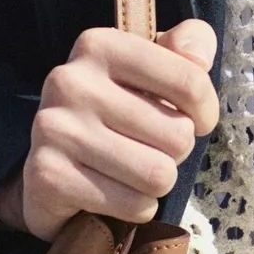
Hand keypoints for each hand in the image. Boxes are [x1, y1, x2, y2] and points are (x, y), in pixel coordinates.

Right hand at [0, 20, 218, 238]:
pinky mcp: (48, 176)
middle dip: (175, 152)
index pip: (190, 82)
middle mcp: (69, 81)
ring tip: (132, 171)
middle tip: (149, 148)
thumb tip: (199, 56)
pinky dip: (136, 207)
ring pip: (158, 175)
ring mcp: (54, 129)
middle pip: (177, 134)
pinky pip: (134, 204)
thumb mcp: (153, 69)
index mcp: (98, 45)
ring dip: (157, 183)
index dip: (205, 112)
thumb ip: (188, 46)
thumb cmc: (119, 114)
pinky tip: (114, 193)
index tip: (193, 120)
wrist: (54, 171)